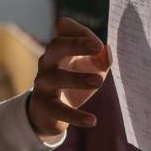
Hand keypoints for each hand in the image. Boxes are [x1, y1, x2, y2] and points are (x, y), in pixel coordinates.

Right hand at [27, 18, 110, 138]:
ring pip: (56, 77)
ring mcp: (43, 83)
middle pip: (56, 45)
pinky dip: (76, 116)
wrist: (48, 113)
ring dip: (78, 79)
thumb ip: (101, 58)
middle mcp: (48, 62)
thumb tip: (107, 51)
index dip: (81, 32)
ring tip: (99, 81)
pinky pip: (58, 110)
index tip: (99, 44)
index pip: (64, 29)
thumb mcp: (91, 68)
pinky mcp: (45, 106)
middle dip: (76, 44)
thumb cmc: (73, 82)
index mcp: (59, 49)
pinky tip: (93, 120)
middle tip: (97, 47)